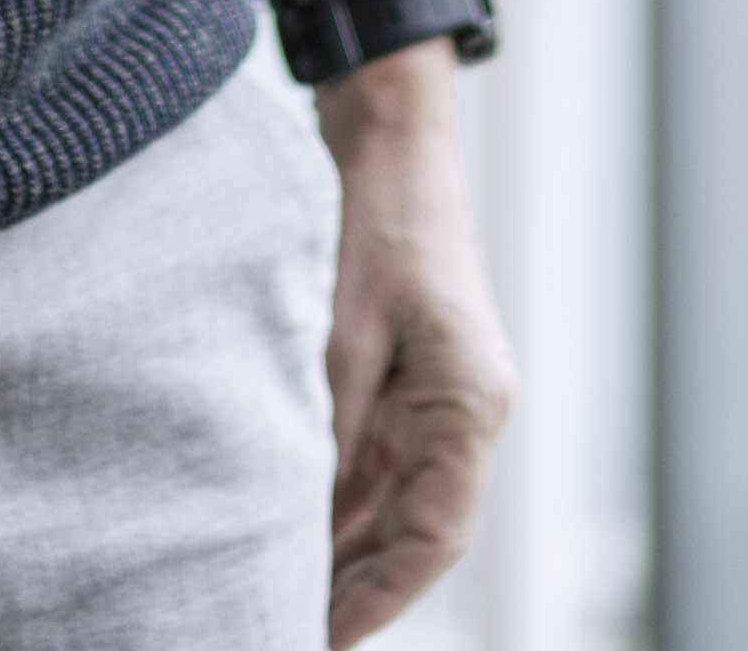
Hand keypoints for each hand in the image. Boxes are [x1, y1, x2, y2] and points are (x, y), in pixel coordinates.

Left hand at [316, 46, 513, 641]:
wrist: (392, 145)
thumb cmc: (377, 223)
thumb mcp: (342, 328)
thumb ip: (332, 423)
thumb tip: (303, 513)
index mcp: (470, 404)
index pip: (436, 533)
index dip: (383, 597)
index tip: (327, 638)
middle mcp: (466, 416)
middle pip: (417, 533)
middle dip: (358, 591)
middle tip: (285, 628)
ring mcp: (439, 405)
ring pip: (395, 508)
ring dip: (345, 556)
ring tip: (277, 601)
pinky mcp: (410, 389)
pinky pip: (377, 470)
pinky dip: (339, 510)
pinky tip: (292, 540)